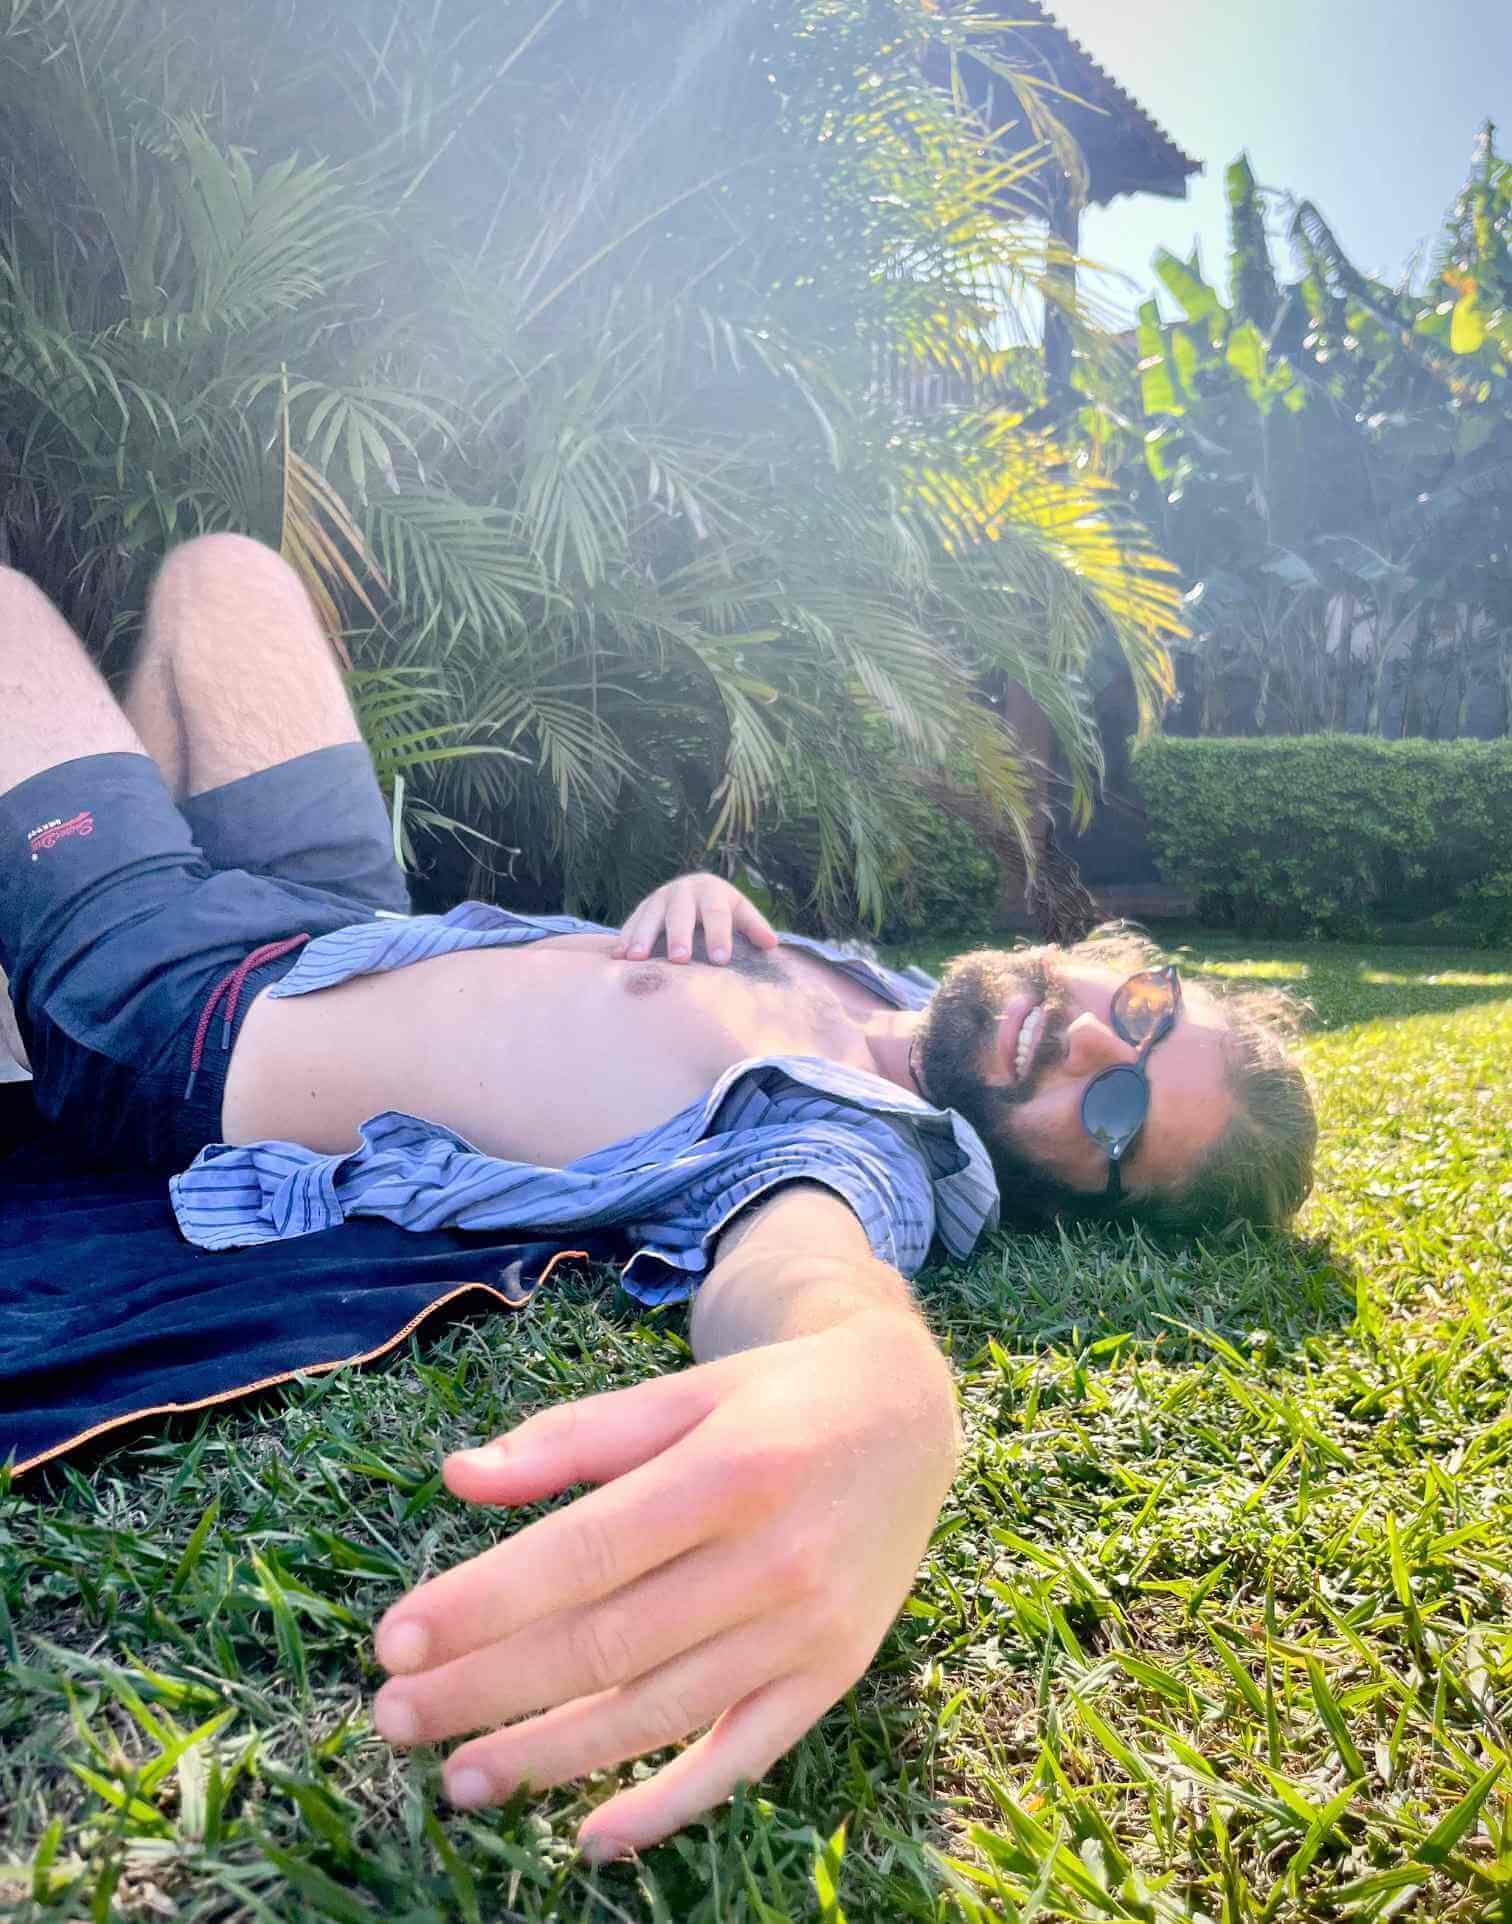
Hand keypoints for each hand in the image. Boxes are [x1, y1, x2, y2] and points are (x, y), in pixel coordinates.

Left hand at [371, 1312, 957, 1860]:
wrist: (909, 1415)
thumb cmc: (773, 1398)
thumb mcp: (680, 1391)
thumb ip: (572, 1438)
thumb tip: (457, 1477)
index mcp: (728, 1470)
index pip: (584, 1553)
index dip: (484, 1602)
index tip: (394, 1637)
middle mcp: (773, 1558)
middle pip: (607, 1643)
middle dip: (487, 1687)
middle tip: (394, 1715)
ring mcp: (808, 1629)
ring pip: (660, 1712)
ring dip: (550, 1756)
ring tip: (458, 1778)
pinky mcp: (832, 1675)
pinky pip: (744, 1757)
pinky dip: (669, 1804)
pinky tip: (592, 1837)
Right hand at [611, 871, 777, 964]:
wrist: (695, 889)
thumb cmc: (722, 908)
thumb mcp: (740, 911)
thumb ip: (754, 926)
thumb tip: (772, 944)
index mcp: (712, 891)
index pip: (717, 914)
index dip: (719, 936)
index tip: (721, 959)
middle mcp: (684, 891)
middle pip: (681, 914)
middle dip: (679, 936)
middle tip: (679, 959)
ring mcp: (660, 898)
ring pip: (651, 917)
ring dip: (643, 937)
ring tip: (636, 958)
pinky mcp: (642, 908)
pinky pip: (631, 922)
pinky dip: (625, 938)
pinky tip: (619, 957)